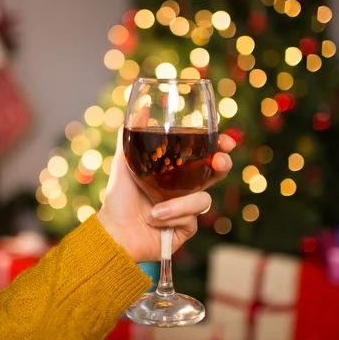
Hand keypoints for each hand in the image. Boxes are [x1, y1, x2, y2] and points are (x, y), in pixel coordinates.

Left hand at [97, 131, 235, 262]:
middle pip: (216, 173)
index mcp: (175, 172)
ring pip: (203, 199)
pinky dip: (172, 216)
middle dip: (223, 165)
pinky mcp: (187, 228)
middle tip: (220, 160)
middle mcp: (184, 189)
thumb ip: (131, 135)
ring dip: (179, 203)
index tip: (224, 140)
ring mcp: (188, 210)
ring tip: (154, 210)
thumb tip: (140, 108)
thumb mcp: (124, 162)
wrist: (114, 232)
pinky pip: (191, 217)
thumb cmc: (118, 198)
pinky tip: (155, 220)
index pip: (203, 155)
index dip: (218, 147)